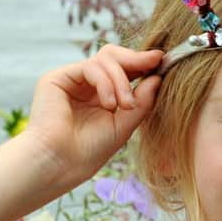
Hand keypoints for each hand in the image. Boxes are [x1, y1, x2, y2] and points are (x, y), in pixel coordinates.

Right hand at [24, 44, 162, 188]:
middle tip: (154, 64)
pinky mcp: (57, 78)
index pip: (125, 68)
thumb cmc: (90, 150)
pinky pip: (90, 67)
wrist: (61, 165)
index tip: (163, 60)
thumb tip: (158, 77)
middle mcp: (87, 83)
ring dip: (122, 81)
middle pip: (115, 55)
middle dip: (137, 59)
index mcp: (103, 93)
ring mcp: (72, 79)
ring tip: (126, 105)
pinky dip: (105, 83)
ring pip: (105, 59)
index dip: (144, 62)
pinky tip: (109, 104)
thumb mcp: (126, 123)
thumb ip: (142, 100)